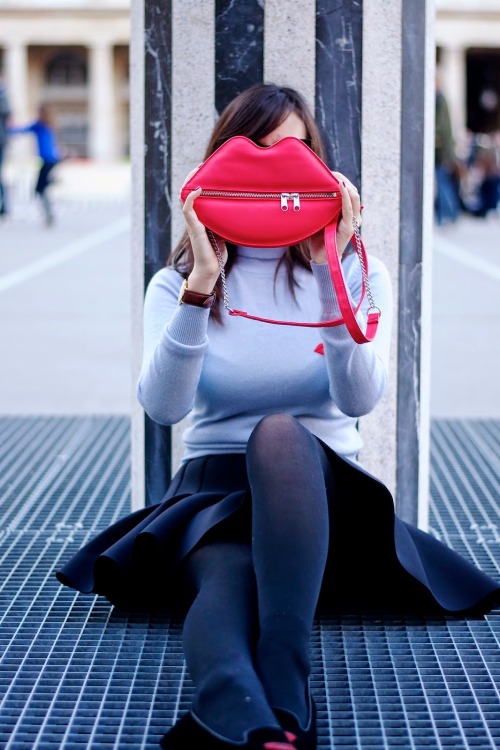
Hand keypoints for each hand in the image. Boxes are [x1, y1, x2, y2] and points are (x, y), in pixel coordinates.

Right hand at [180, 172, 226, 293]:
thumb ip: (225, 218)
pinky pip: (188, 209)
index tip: (206, 170)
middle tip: (201, 165)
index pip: (193, 195)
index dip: (196, 181)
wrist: (211, 269)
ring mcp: (192, 222)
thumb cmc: (218, 252)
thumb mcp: (223, 230)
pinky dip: (191, 198)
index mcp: (199, 217)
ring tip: (197, 171)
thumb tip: (238, 206)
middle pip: (186, 192)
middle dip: (191, 177)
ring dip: (189, 182)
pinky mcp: (194, 228)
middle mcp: (193, 218)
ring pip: (184, 197)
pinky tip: (198, 189)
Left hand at [308, 172, 361, 262]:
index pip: (348, 191)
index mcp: (347, 212)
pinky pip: (348, 209)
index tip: (329, 171)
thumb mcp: (320, 218)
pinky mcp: (349, 228)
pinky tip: (340, 186)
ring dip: (343, 184)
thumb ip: (322, 206)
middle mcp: (353, 215)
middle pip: (352, 190)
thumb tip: (312, 191)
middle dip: (342, 179)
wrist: (321, 259)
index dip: (341, 179)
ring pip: (353, 196)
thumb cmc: (319, 238)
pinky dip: (344, 196)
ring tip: (333, 176)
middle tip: (329, 171)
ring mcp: (352, 221)